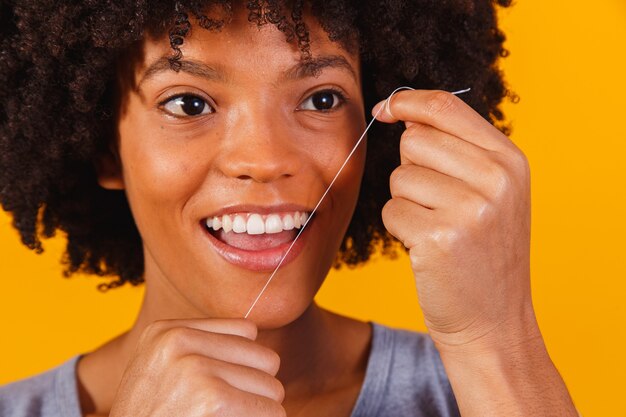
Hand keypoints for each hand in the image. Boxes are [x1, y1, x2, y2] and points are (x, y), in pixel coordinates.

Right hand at [109, 318, 284, 416]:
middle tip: (225, 409)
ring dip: (258, 409)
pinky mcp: (213, 401)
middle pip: (265, 358)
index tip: (219, 386)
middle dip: (255, 387)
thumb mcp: (163, 370)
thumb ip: (203, 349)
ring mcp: (195, 369)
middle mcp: (178, 342)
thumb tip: (263, 348)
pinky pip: (271, 411)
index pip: (247, 331)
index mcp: (166, 331)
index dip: (243, 365)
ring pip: (272, 387)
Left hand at [375, 90, 536, 351]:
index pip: (446, 107)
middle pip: (415, 140)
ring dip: (406, 203)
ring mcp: (470, 210)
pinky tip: (426, 248)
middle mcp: (496, 180)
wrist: (493, 320)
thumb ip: (455, 148)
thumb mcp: (490, 192)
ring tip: (436, 228)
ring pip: (399, 177)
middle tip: (436, 204)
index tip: (386, 108)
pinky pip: (392, 211)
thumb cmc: (483, 253)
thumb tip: (403, 109)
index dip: (407, 101)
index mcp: (509, 160)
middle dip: (411, 169)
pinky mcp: (439, 239)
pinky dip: (399, 229)